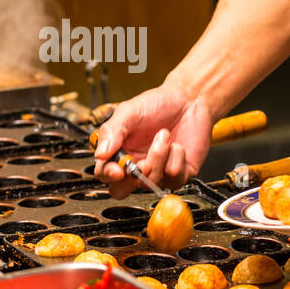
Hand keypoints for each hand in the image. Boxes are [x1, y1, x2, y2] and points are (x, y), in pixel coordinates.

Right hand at [92, 86, 214, 197]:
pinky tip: (177, 145)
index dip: (108, 175)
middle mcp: (136, 165)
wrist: (189, 99)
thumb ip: (112, 131)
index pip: (104, 173)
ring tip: (164, 134)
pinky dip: (176, 158)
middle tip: (141, 162)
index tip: (117, 170)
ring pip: (151, 181)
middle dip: (131, 179)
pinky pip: (173, 177)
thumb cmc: (158, 103)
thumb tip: (100, 154)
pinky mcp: (178, 174)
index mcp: (119, 151)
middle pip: (121, 190)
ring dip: (158, 156)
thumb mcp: (129, 111)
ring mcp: (157, 172)